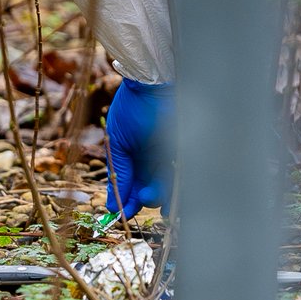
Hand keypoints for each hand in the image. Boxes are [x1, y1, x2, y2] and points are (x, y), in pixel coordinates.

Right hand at [104, 78, 174, 218]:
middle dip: (148, 199)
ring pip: (171, 185)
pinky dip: (180, 186)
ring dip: (165, 198)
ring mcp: (173, 154)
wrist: (153, 84)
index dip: (128, 201)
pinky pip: (186, 174)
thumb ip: (119, 172)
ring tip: (157, 198)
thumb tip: (112, 205)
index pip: (133, 186)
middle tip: (143, 198)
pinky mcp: (188, 150)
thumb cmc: (131, 108)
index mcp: (136, 156)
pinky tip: (175, 192)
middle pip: (153, 189)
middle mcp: (155, 158)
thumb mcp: (118, 142)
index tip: (123, 214)